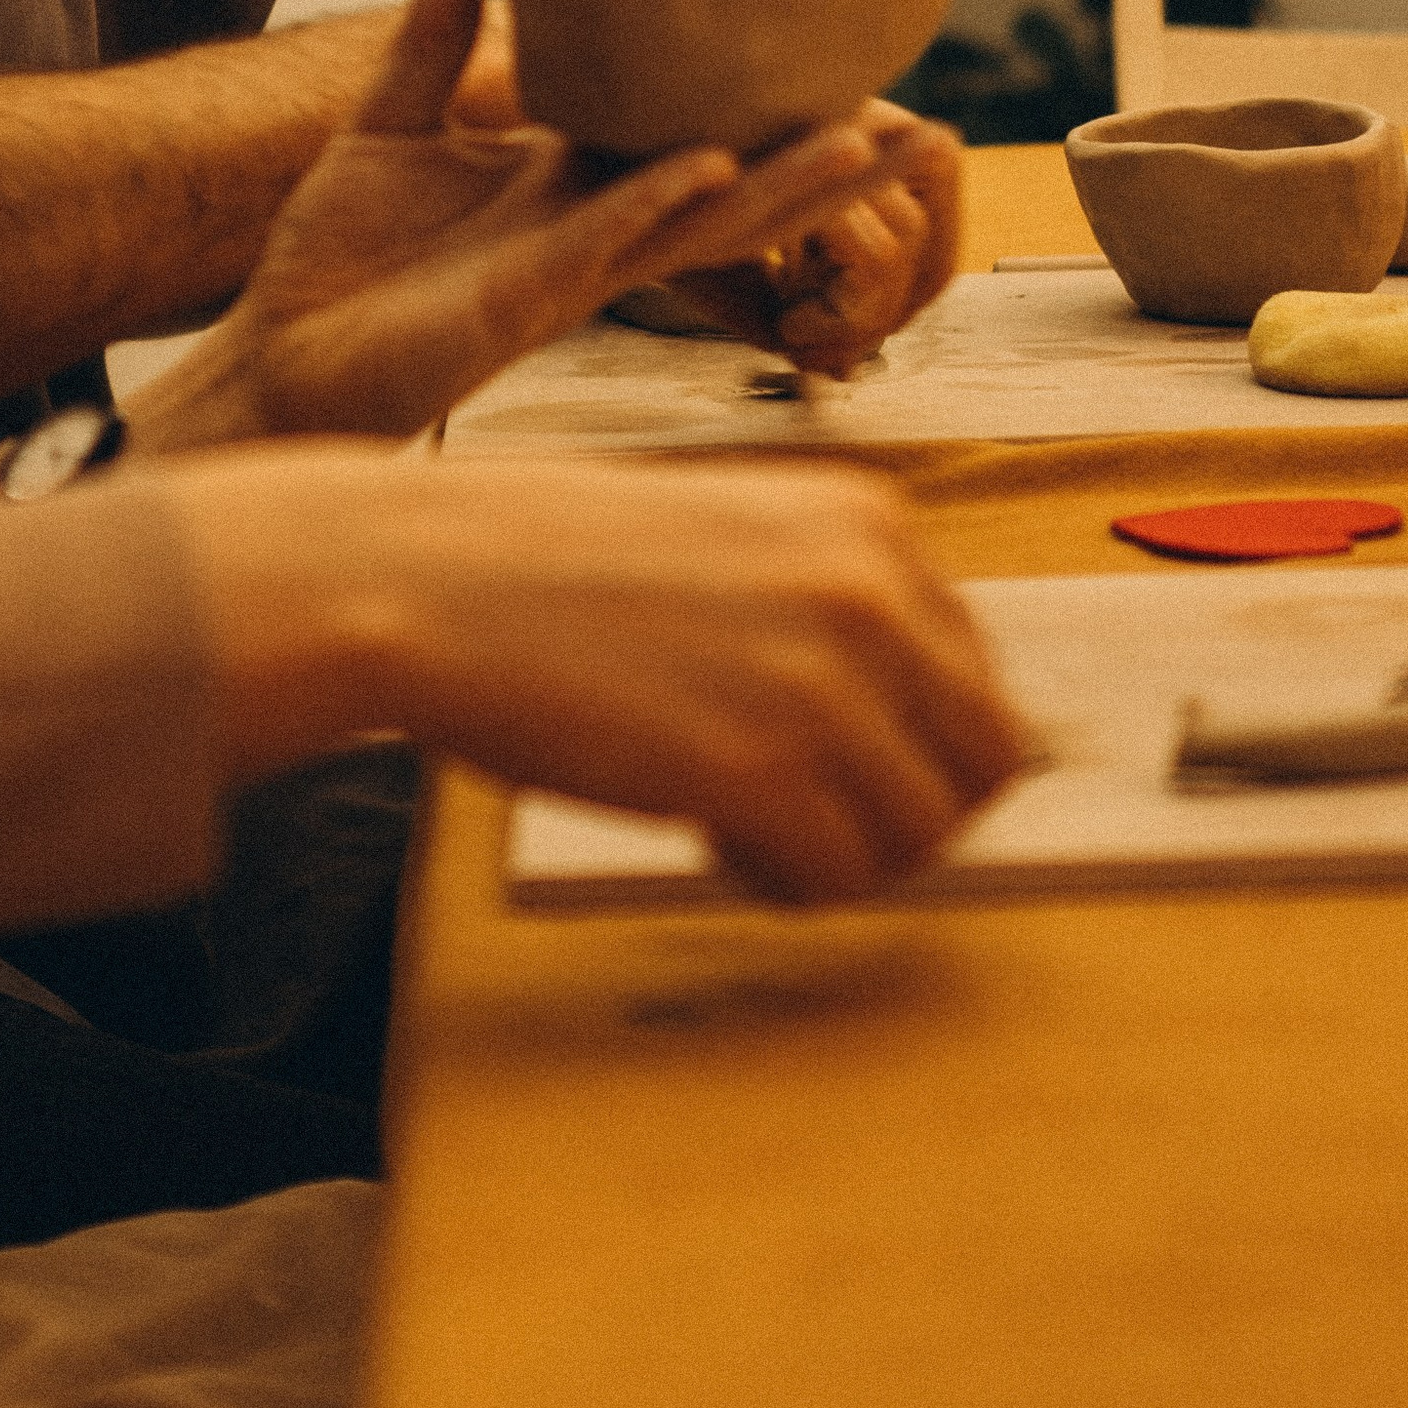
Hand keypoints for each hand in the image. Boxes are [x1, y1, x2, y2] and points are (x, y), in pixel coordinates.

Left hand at [129, 0, 945, 448]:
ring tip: (869, 145)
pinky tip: (708, 171)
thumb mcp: (388, 117)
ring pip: (698, 226)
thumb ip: (437, 26)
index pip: (688, 133)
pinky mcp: (522, 303)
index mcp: (567, 184)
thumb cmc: (335, 264)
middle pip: (733, 187)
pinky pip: (604, 246)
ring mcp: (565, 271)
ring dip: (782, 189)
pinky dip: (654, 206)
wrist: (275, 357)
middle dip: (828, 164)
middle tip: (930, 130)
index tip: (850, 68)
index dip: (762, 105)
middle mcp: (588, 230)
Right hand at [169, 442, 1025, 903]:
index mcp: (866, 523)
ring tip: (742, 824)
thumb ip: (827, 607)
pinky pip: (839, 878)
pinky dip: (785, 883)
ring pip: (923, 834)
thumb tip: (918, 733)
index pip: (978, 679)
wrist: (422, 578)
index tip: (831, 763)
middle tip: (810, 819)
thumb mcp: (727, 541)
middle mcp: (867, 592)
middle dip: (909, 813)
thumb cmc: (548, 567)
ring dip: (844, 854)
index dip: (912, 747)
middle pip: (986, 762)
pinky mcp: (759, 768)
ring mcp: (819, 681)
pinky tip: (707, 837)